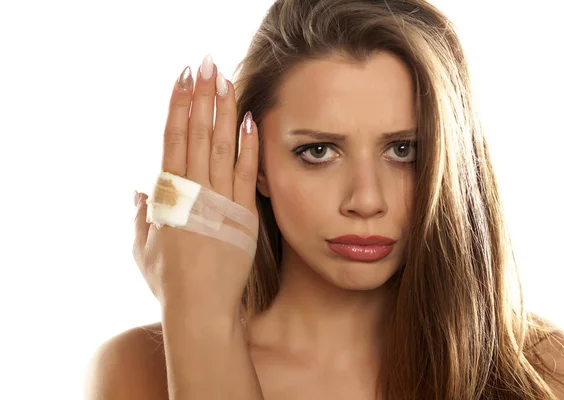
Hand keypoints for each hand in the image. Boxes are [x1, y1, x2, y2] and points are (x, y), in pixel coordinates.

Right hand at [133, 61, 258, 314]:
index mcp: (167, 195)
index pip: (172, 139)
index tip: (182, 80)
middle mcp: (193, 191)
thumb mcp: (143, 248)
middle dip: (200, 96)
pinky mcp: (243, 215)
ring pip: (219, 146)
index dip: (178, 106)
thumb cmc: (168, 281)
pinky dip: (246, 146)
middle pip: (196, 134)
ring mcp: (219, 201)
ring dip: (222, 110)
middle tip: (204, 65)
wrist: (199, 308)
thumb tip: (137, 192)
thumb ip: (141, 216)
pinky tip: (249, 120)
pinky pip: (245, 174)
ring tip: (225, 80)